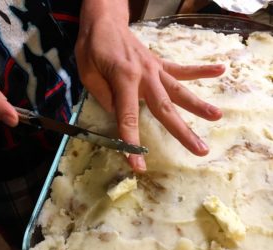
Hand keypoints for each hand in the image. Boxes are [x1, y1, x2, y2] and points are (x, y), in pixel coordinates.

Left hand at [75, 0, 224, 171]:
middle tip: (201, 150)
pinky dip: (200, 71)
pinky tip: (221, 70)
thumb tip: (122, 116)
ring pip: (179, 91)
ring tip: (217, 116)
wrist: (103, 22)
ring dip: (198, 105)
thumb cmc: (92, 49)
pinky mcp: (159, 63)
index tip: (137, 166)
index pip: (127, 118)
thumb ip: (107, 98)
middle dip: (182, 132)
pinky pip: (181, 69)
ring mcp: (154, 69)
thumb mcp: (89, 75)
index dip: (131, 143)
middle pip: (165, 109)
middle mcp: (144, 76)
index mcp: (123, 81)